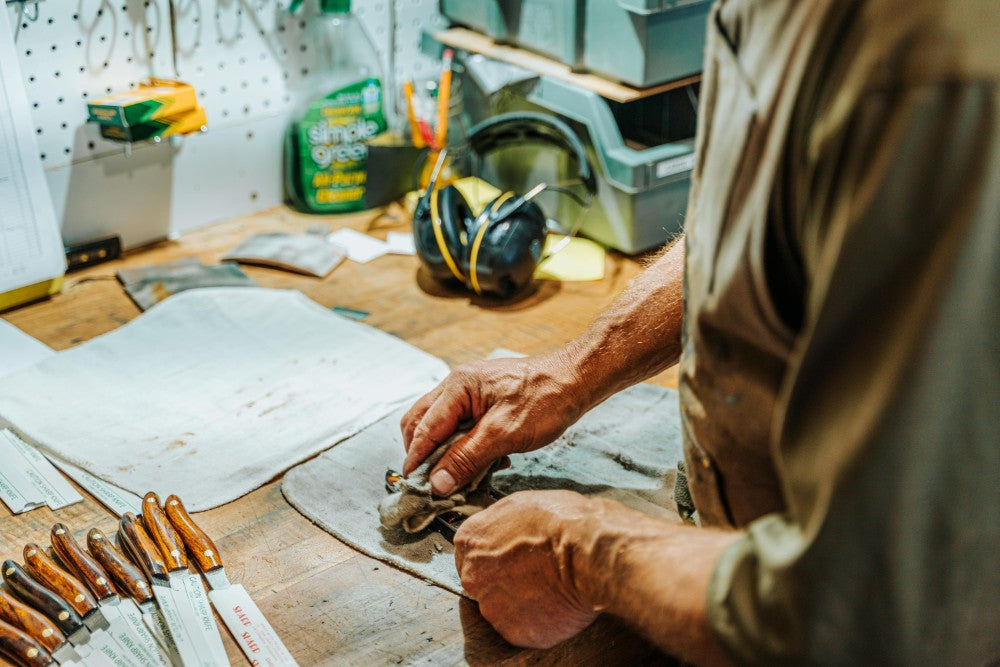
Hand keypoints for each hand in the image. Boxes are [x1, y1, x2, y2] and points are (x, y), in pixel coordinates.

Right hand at [400, 352, 590, 494]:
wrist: (577, 380)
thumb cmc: (545, 400)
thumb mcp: (503, 434)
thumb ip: (466, 458)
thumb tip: (436, 483)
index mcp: (458, 387)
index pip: (424, 428)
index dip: (417, 459)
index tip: (414, 486)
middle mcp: (458, 385)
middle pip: (422, 422)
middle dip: (423, 453)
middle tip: (431, 482)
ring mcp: (471, 391)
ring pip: (441, 425)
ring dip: (445, 451)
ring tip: (457, 475)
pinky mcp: (484, 400)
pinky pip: (461, 425)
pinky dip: (463, 445)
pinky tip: (481, 462)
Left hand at [454, 490, 600, 648]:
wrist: (586, 552)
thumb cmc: (561, 520)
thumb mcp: (522, 504)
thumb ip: (501, 524)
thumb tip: (505, 532)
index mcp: (470, 540)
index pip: (470, 554)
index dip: (494, 557)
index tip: (512, 559)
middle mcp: (473, 576)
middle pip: (483, 584)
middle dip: (505, 581)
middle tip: (535, 575)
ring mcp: (492, 607)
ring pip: (503, 609)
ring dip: (522, 603)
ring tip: (552, 588)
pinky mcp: (516, 632)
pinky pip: (526, 628)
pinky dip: (540, 621)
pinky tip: (558, 604)